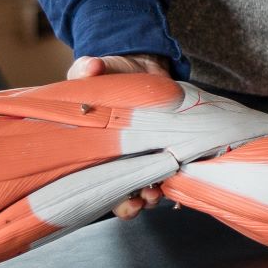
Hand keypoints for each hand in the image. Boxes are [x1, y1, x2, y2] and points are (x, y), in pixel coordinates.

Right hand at [65, 54, 173, 215]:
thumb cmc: (109, 73)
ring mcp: (141, 154)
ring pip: (144, 184)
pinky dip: (174, 178)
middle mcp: (116, 157)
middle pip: (119, 191)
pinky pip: (168, 168)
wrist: (141, 65)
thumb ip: (87, 69)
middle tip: (140, 201)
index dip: (102, 194)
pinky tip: (180, 180)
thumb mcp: (95, 69)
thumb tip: (91, 67)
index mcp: (94, 146)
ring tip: (157, 193)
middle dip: (130, 202)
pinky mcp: (164, 146)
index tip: (115, 200)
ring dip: (151, 194)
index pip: (92, 179)